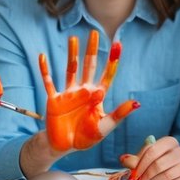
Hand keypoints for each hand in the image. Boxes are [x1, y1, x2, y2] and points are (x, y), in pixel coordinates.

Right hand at [41, 29, 138, 152]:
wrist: (64, 146)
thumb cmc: (86, 137)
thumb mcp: (104, 127)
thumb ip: (118, 115)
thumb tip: (136, 103)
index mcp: (97, 96)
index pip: (107, 75)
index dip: (112, 61)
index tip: (118, 44)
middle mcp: (83, 90)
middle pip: (89, 66)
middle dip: (92, 50)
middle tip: (95, 33)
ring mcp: (68, 93)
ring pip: (71, 69)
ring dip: (72, 55)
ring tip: (73, 38)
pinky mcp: (54, 99)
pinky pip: (49, 82)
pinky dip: (45, 70)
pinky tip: (42, 57)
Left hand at [119, 136, 179, 179]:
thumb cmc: (162, 160)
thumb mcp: (148, 157)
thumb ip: (136, 159)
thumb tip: (124, 159)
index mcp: (169, 142)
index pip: (152, 150)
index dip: (140, 164)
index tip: (134, 173)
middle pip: (159, 164)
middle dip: (146, 175)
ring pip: (167, 175)